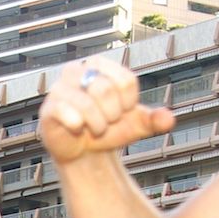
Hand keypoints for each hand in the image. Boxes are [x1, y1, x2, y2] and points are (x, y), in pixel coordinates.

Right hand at [38, 58, 175, 163]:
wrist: (84, 152)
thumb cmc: (109, 130)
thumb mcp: (136, 124)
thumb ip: (154, 119)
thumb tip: (169, 119)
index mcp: (100, 66)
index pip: (124, 80)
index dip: (128, 103)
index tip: (121, 112)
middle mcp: (77, 70)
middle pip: (105, 89)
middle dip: (112, 115)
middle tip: (106, 123)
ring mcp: (60, 88)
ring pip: (87, 103)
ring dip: (98, 124)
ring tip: (94, 129)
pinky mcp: (49, 108)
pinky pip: (67, 113)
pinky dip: (79, 125)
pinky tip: (78, 129)